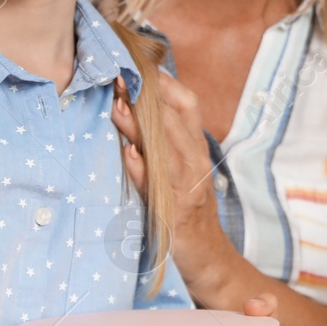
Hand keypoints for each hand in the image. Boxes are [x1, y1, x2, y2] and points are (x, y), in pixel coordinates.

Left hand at [110, 74, 239, 288]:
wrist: (209, 262)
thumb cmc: (190, 216)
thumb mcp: (183, 175)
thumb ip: (166, 147)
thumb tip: (138, 116)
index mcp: (197, 152)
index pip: (188, 105)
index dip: (167, 83)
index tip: (141, 63)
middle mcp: (195, 165)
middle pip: (177, 119)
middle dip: (148, 96)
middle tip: (119, 75)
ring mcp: (187, 189)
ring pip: (166, 148)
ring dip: (139, 126)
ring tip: (116, 106)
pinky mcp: (175, 214)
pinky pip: (158, 187)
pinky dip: (144, 169)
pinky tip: (129, 154)